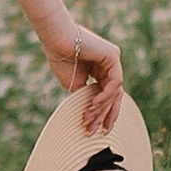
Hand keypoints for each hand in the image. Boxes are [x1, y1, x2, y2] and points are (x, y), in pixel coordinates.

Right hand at [43, 20, 122, 135]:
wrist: (55, 40)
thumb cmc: (60, 59)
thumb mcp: (74, 84)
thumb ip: (86, 95)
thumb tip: (93, 111)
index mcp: (100, 69)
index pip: (107, 94)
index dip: (103, 113)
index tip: (97, 130)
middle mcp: (109, 64)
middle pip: (113, 95)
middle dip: (105, 114)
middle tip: (97, 130)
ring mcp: (113, 59)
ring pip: (114, 90)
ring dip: (102, 107)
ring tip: (89, 118)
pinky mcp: (113, 56)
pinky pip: (114, 82)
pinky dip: (105, 95)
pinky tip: (94, 104)